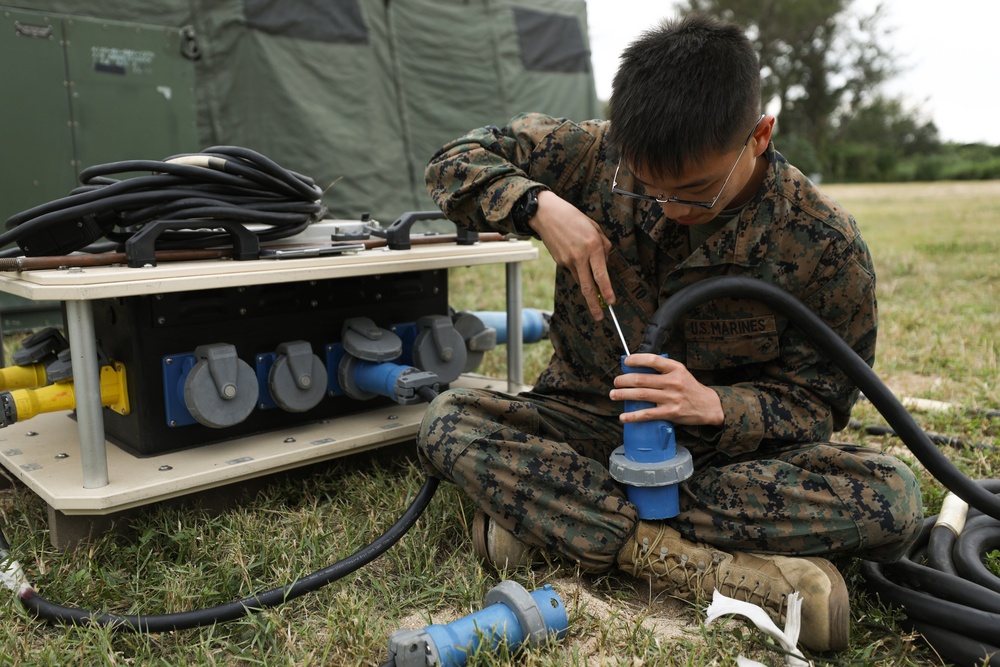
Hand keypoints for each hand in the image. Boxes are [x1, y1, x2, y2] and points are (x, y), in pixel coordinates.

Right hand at [529, 190, 613, 319]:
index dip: (607, 291)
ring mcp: (568, 260)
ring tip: (591, 280)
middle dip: (594, 305)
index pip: (601, 275)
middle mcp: (580, 256)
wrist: (545, 214)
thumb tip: (605, 261)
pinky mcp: (559, 261)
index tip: (612, 302)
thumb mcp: (594, 227)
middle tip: (600, 317)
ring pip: (581, 279)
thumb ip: (603, 245)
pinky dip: (578, 268)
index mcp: (593, 246)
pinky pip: (573, 270)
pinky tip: (575, 254)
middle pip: (588, 287)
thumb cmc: (572, 217)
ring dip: (587, 284)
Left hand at [609, 353, 723, 425]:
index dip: (636, 359)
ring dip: (623, 394)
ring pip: (641, 395)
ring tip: (614, 394)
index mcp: (675, 368)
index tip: (626, 362)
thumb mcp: (680, 372)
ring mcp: (671, 398)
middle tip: (616, 382)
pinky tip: (624, 416)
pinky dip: (633, 416)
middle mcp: (673, 381)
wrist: (708, 406)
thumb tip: (638, 368)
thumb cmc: (690, 388)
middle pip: (642, 379)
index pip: (653, 360)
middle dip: (624, 380)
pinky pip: (647, 414)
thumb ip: (663, 370)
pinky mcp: (670, 413)